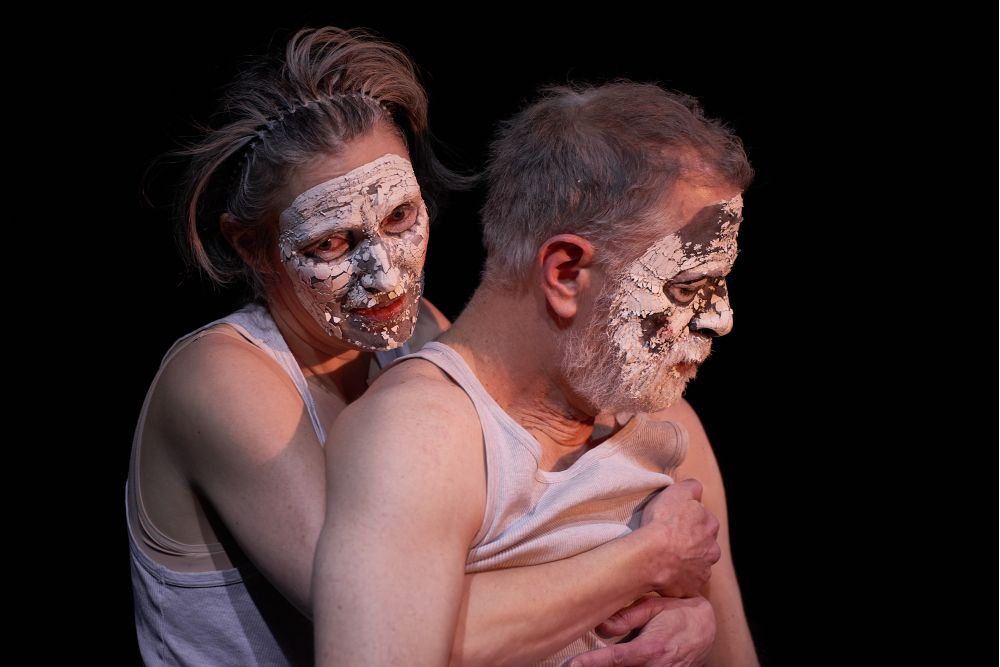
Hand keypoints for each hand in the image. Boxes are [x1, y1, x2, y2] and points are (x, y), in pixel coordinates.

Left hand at [569, 595, 715, 666]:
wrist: (706, 629)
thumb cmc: (677, 613)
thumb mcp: (654, 607)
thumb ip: (628, 616)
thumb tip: (601, 626)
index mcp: (651, 648)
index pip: (616, 659)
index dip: (593, 663)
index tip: (573, 664)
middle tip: (572, 666)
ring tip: (582, 665)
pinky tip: (603, 665)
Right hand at [638, 479, 720, 596]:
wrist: (652, 555)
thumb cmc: (664, 522)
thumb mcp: (678, 492)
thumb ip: (692, 487)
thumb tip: (697, 488)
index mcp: (710, 526)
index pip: (705, 521)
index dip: (690, 521)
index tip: (676, 522)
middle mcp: (711, 550)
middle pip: (704, 546)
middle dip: (692, 545)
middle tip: (671, 542)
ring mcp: (701, 572)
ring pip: (696, 566)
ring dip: (686, 564)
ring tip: (665, 560)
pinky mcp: (689, 590)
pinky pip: (684, 585)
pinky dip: (677, 581)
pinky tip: (664, 574)